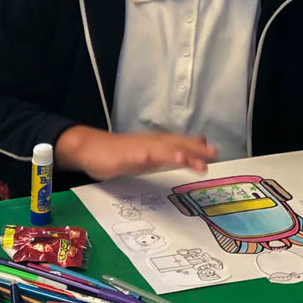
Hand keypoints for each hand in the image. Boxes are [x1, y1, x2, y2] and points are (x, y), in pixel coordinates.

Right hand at [56, 125, 216, 180]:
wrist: (88, 147)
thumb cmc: (119, 152)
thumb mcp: (148, 152)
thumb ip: (169, 150)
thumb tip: (193, 147)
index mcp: (155, 144)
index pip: (179, 144)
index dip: (197, 147)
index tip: (214, 152)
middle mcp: (148, 144)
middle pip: (172, 145)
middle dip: (191, 150)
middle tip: (210, 154)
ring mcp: (133, 149)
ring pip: (154, 150)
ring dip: (169, 153)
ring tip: (184, 158)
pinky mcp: (118, 157)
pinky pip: (129, 157)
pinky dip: (139, 157)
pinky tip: (145, 158)